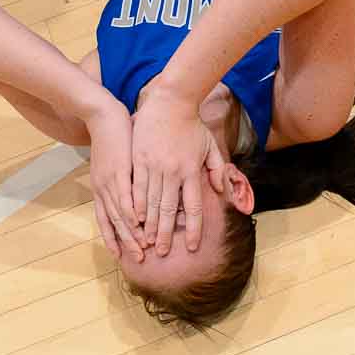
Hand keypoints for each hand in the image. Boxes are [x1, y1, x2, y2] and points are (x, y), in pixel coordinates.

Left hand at [86, 104, 143, 260]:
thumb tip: (134, 190)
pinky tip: (139, 224)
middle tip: (138, 259)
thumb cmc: (113, 134)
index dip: (113, 237)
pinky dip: (130, 212)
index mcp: (100, 187)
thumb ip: (123, 177)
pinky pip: (124, 196)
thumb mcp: (114, 161)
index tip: (122, 254)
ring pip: (119, 214)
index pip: (106, 219)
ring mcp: (108, 180)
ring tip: (143, 247)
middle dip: (126, 242)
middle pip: (113, 222)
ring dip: (131, 232)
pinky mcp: (117, 170)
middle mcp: (102, 188)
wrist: (101, 113)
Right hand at [129, 93, 225, 254]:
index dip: (194, 229)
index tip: (193, 247)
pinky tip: (135, 218)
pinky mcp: (140, 160)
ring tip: (147, 241)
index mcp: (192, 171)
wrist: (171, 102)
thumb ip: (216, 168)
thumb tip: (219, 190)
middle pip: (170, 210)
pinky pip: (137, 187)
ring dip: (150, 224)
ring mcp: (155, 166)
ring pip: (152, 202)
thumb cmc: (192, 125)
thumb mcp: (210, 145)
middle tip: (163, 252)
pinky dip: (137, 205)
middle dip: (167, 233)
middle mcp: (174, 172)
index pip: (194, 207)